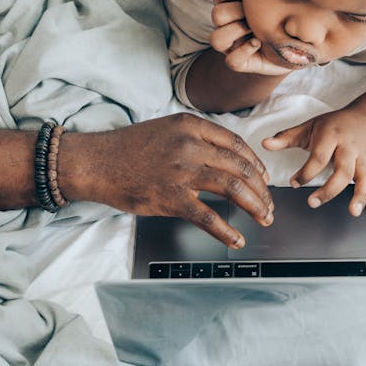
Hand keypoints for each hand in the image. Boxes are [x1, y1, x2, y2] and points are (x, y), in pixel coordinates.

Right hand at [60, 113, 273, 246]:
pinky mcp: (171, 197)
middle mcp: (190, 145)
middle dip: (261, 188)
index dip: (255, 162)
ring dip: (255, 206)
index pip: (235, 143)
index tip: (263, 176)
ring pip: (233, 188)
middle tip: (269, 203)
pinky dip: (227, 231)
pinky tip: (236, 239)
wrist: (97, 162)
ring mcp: (182, 171)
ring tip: (264, 218)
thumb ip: (194, 139)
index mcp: (190, 125)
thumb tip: (223, 159)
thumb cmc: (128, 148)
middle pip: (240, 167)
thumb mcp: (166, 129)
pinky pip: (208, 217)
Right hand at [210, 0, 291, 76]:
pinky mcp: (242, 63)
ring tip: (256, 29)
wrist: (300, 44)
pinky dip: (244, 51)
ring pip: (216, 39)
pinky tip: (259, 43)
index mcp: (232, 5)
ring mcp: (233, 45)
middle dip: (237, 11)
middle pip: (217, 14)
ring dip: (236, 31)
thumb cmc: (285, 17)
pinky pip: (231, 61)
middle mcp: (228, 25)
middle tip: (256, 13)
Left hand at [262, 110, 365, 216]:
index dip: (306, 171)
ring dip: (360, 194)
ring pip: (365, 177)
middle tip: (313, 202)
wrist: (363, 119)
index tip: (294, 183)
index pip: (319, 156)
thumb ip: (286, 137)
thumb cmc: (332, 125)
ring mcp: (363, 159)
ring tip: (354, 211)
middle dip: (329, 188)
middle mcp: (349, 148)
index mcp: (331, 135)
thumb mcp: (308, 126)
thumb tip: (264, 144)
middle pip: (342, 170)